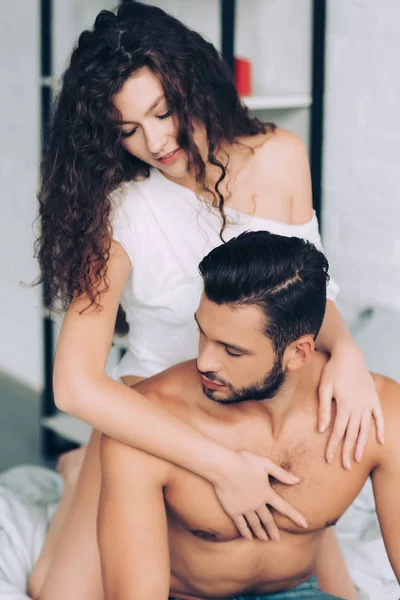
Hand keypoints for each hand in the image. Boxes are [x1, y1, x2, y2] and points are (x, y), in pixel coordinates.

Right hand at [213, 450, 307, 540]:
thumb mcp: (265, 464)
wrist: (224, 467)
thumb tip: (298, 480)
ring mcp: (245, 508)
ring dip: (261, 533)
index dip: (295, 516)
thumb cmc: (244, 461)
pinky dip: (246, 532)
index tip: (304, 525)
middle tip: (277, 539)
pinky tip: (249, 537)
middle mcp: (257, 503)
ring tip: (265, 539)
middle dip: (273, 531)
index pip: (284, 507)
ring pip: (255, 524)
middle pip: (268, 520)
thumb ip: (281, 473)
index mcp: (267, 492)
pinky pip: (241, 525)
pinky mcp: (233, 511)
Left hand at [318, 342, 384, 468]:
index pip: (337, 431)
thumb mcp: (324, 387)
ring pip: (365, 428)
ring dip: (361, 444)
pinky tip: (380, 441)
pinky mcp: (374, 398)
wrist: (349, 355)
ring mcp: (368, 403)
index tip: (330, 460)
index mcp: (344, 405)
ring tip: (357, 458)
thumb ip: (324, 409)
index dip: (333, 447)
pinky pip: (378, 417)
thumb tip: (321, 429)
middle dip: (347, 451)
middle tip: (344, 466)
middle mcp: (358, 407)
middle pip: (352, 434)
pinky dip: (380, 429)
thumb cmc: (333, 370)